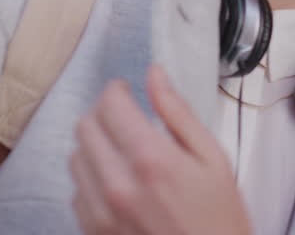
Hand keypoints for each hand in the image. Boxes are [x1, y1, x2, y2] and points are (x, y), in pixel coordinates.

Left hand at [70, 66, 251, 234]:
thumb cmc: (219, 220)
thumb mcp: (213, 159)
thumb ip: (178, 113)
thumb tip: (155, 74)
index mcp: (151, 159)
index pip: (110, 104)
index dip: (116, 90)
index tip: (126, 91)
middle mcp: (118, 184)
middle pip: (85, 126)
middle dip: (103, 114)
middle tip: (124, 119)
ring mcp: (101, 211)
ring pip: (75, 157)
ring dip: (94, 146)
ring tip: (122, 152)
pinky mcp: (93, 232)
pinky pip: (76, 192)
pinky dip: (91, 179)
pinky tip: (117, 182)